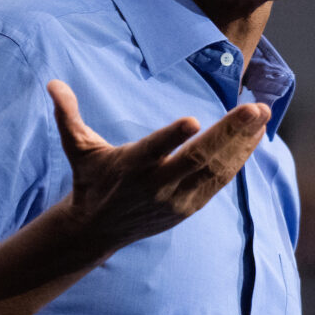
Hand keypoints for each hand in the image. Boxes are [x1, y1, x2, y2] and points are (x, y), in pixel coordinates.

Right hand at [47, 80, 269, 256]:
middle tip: (253, 108)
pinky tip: (255, 136)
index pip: (152, 151)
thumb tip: (53, 83)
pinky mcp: (190, 206)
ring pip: (215, 170)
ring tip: (261, 115)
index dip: (171, 138)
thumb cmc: (91, 180)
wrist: (98, 230)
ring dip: (242, 143)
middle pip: (197, 159)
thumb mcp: (78, 149)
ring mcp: (177, 198)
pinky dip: (240, 158)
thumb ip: (68, 116)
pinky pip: (220, 180)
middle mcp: (156, 185)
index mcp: (129, 167)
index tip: (192, 121)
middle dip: (228, 133)